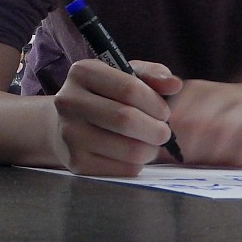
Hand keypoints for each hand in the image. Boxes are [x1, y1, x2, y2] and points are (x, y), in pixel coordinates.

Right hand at [52, 58, 182, 176]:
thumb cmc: (104, 96)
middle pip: (126, 119)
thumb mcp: (125, 76)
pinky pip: (122, 169)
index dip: (155, 103)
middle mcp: (69, 101)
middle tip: (163, 132)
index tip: (164, 111)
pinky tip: (131, 154)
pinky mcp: (75, 162)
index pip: (129, 89)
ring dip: (150, 149)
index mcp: (82, 72)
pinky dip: (136, 164)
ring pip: (128, 149)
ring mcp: (69, 133)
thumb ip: (152, 75)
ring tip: (149, 143)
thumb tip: (174, 85)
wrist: (67, 124)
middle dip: (156, 129)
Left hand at [164, 80, 241, 166]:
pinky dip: (239, 155)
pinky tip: (232, 164)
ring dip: (212, 155)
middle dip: (189, 150)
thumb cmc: (227, 114)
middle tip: (187, 165)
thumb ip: (173, 130)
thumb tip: (146, 155)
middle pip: (197, 124)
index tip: (166, 154)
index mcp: (196, 90)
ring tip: (209, 166)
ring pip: (222, 130)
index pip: (175, 114)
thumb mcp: (198, 111)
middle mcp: (220, 93)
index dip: (168, 138)